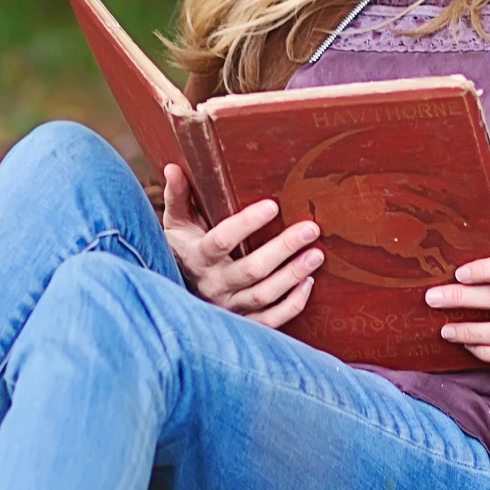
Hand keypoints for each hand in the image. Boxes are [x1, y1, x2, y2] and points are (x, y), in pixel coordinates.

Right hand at [161, 163, 322, 327]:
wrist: (172, 295)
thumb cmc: (181, 250)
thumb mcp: (175, 223)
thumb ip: (178, 196)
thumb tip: (172, 167)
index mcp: (197, 257)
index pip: (222, 240)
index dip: (247, 224)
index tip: (272, 206)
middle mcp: (213, 285)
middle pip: (251, 269)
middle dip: (283, 249)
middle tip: (310, 229)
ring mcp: (228, 307)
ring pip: (263, 295)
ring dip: (292, 275)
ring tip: (317, 255)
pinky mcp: (241, 323)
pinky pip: (269, 321)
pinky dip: (291, 305)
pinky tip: (308, 284)